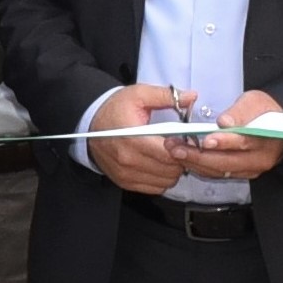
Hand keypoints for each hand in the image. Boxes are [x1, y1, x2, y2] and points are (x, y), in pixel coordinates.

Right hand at [85, 86, 199, 197]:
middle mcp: (128, 160)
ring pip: (166, 181)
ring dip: (173, 170)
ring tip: (169, 155)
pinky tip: (159, 164)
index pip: (169, 153)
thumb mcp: (139, 94)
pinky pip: (155, 188)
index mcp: (133, 138)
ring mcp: (126, 173)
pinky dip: (162, 178)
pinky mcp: (125, 182)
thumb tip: (191, 97)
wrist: (91, 124)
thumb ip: (166, 96)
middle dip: (181, 158)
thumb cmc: (116, 109)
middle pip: (170, 169)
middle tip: (179, 146)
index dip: (183, 147)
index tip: (185, 139)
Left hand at [174, 89, 282, 183]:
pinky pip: (217, 173)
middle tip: (176, 147)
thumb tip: (224, 122)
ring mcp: (250, 169)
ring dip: (194, 162)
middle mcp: (259, 159)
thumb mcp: (255, 102)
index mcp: (266, 139)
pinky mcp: (240, 173)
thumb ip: (240, 111)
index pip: (244, 142)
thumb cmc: (264, 111)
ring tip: (174, 151)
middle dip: (198, 155)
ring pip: (219, 170)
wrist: (274, 126)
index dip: (225, 142)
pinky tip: (185, 158)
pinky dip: (199, 166)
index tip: (207, 140)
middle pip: (226, 161)